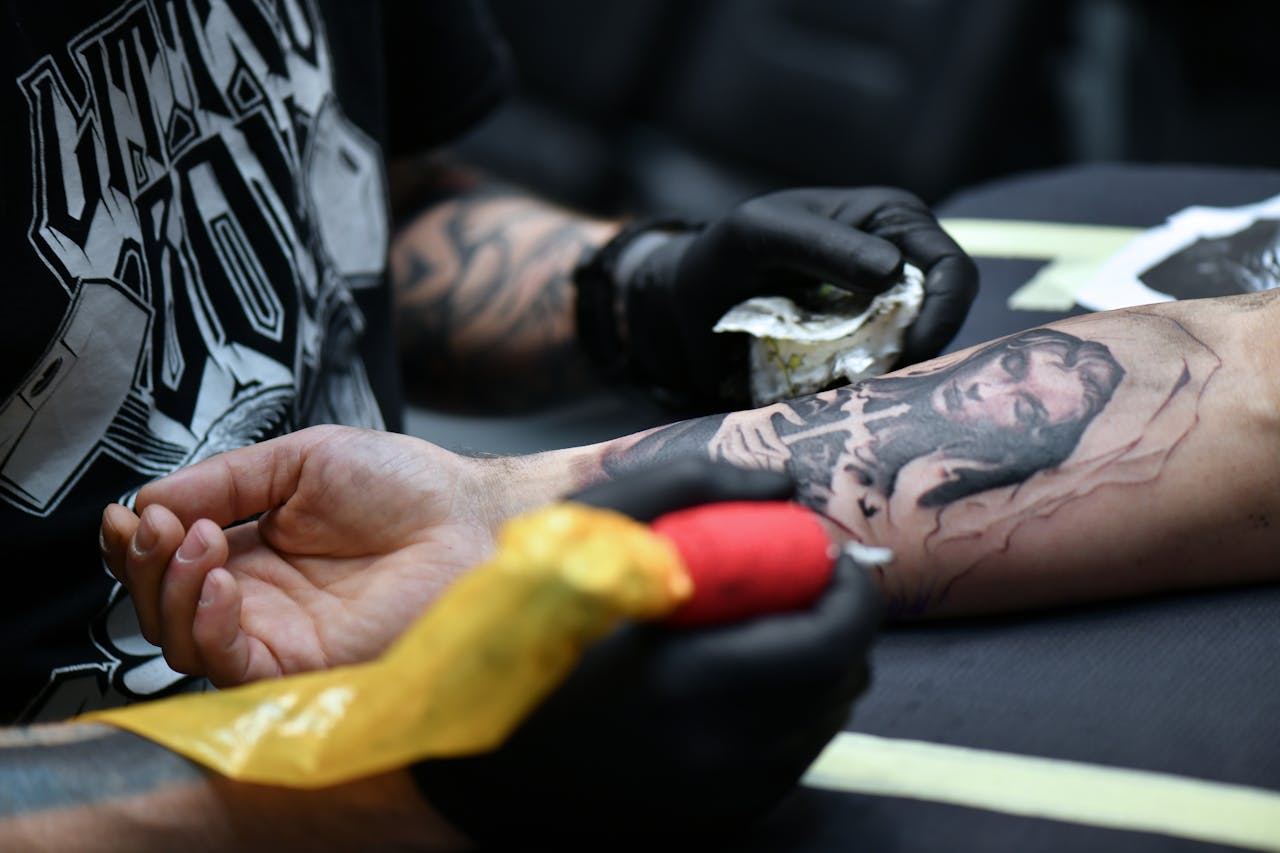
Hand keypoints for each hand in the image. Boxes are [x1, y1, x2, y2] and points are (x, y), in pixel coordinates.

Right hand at [99, 426, 523, 685]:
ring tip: (202, 541)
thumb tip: (149, 501)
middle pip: (163, 604)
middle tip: (163, 525)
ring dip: (173, 589)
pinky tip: (224, 581)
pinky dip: (210, 625)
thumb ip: (226, 480)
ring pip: (183, 640)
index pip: (172, 560)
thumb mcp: (301, 461)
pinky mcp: (304, 666)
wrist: (469, 515)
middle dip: (146, 564)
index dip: (140, 542)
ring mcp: (278, 635)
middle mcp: (259, 599)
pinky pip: (230, 664)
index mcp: (255, 550)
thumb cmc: (404, 484)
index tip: (132, 513)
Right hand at [412, 459, 883, 848]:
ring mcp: (720, 799)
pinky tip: (726, 680)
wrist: (462, 745)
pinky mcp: (716, 821)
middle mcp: (716, 757)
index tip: (820, 553)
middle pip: (842, 680)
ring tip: (752, 630)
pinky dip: (781, 709)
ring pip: (822, 720)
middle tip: (790, 585)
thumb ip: (686, 491)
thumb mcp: (581, 532)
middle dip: (832, 620)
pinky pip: (787, 755)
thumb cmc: (515, 631)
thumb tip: (783, 487)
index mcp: (686, 682)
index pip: (830, 636)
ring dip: (811, 666)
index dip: (844, 586)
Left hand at [579, 187, 976, 406]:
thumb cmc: (723, 252)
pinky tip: (827, 396)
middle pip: (944, 324)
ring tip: (838, 387)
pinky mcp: (860, 356)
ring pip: (916, 359)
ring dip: (885, 380)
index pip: (953, 272)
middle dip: (915, 355)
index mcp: (893, 221)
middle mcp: (901, 268)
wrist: (686, 302)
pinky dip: (859, 394)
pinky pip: (880, 382)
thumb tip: (892, 272)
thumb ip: (823, 245)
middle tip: (868, 380)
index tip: (906, 352)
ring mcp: (883, 316)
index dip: (942, 315)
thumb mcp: (761, 233)